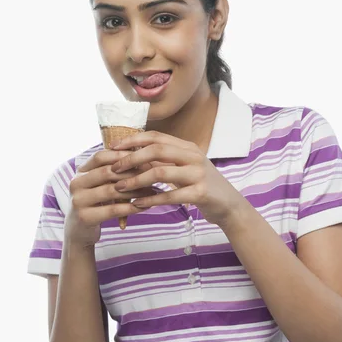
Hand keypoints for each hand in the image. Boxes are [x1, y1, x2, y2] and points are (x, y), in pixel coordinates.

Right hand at [64, 149, 158, 247]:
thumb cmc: (95, 204)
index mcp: (80, 172)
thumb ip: (112, 172)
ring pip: (112, 190)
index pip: (101, 156)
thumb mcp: (100, 185)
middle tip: (153, 173)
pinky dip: (132, 207)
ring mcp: (78, 200)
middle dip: (132, 172)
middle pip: (107, 172)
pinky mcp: (84, 217)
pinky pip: (113, 210)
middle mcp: (75, 183)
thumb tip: (142, 157)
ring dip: (136, 190)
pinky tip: (146, 206)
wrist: (78, 232)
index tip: (144, 158)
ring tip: (153, 190)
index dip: (122, 155)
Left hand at [110, 131, 246, 226]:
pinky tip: (137, 204)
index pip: (156, 136)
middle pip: (156, 150)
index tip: (113, 147)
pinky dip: (150, 199)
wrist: (229, 204)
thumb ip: (165, 160)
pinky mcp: (200, 193)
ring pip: (160, 172)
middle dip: (131, 158)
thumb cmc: (202, 186)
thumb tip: (133, 156)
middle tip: (113, 169)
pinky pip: (170, 195)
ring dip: (137, 180)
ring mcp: (198, 174)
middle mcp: (194, 156)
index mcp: (188, 147)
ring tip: (120, 188)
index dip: (133, 140)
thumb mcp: (185, 167)